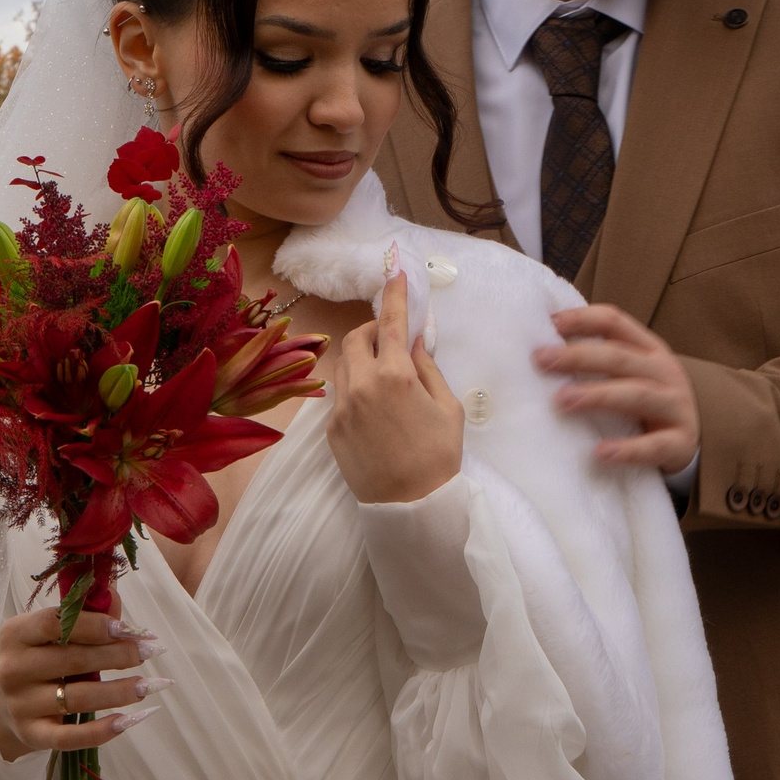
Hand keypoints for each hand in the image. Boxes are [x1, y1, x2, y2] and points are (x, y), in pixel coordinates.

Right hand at [0, 605, 166, 761]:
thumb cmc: (31, 658)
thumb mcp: (43, 632)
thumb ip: (80, 614)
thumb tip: (114, 595)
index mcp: (15, 634)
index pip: (54, 625)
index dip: (94, 625)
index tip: (127, 629)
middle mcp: (13, 670)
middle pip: (72, 661)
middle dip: (117, 655)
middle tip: (151, 651)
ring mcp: (20, 706)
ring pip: (77, 698)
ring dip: (119, 691)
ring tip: (150, 685)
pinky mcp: (31, 735)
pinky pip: (70, 737)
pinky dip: (100, 731)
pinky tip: (128, 720)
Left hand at [326, 264, 464, 504]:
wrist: (411, 507)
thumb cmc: (439, 457)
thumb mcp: (448, 408)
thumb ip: (429, 368)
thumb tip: (416, 341)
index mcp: (395, 376)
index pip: (392, 322)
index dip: (394, 294)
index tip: (395, 273)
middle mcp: (362, 385)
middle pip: (356, 337)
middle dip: (373, 330)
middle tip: (393, 340)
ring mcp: (341, 407)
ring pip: (343, 363)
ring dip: (361, 357)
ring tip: (384, 375)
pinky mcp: (331, 429)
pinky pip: (339, 394)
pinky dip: (356, 388)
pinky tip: (376, 409)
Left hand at [532, 302, 700, 474]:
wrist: (696, 437)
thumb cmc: (648, 402)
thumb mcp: (631, 373)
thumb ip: (598, 361)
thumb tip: (541, 351)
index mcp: (648, 348)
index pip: (614, 322)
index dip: (582, 319)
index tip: (549, 323)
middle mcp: (664, 371)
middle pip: (620, 357)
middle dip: (578, 356)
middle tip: (541, 360)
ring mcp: (676, 406)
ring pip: (637, 394)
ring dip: (598, 395)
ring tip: (562, 401)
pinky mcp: (680, 443)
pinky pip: (654, 446)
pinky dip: (627, 449)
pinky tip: (600, 453)